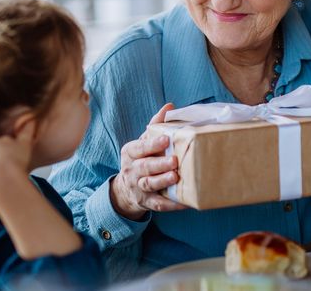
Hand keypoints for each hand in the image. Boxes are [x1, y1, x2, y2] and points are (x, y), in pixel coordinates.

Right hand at [0, 121, 35, 192]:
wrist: (0, 177)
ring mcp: (6, 141)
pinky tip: (32, 122)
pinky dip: (30, 126)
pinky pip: (27, 132)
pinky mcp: (21, 143)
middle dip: (0, 154)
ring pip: (10, 142)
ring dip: (13, 149)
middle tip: (4, 167)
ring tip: (17, 163)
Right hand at [109, 103, 186, 219]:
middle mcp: (132, 169)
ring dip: (162, 181)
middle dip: (159, 164)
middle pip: (145, 166)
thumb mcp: (143, 141)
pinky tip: (183, 202)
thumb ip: (155, 125)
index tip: (166, 140)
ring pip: (149, 184)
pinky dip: (170, 204)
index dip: (152, 144)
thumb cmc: (141, 159)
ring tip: (175, 177)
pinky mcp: (146, 202)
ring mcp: (138, 187)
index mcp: (131, 152)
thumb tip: (169, 106)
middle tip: (174, 161)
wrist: (127, 188)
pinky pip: (158, 204)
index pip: (140, 147)